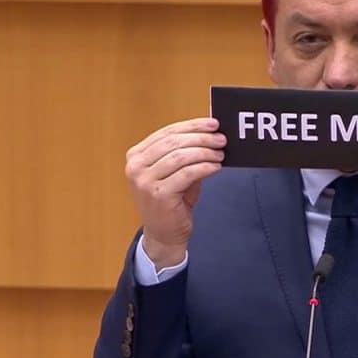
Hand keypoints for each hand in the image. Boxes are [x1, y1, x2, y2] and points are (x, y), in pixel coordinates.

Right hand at [125, 118, 226, 269]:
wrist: (164, 233)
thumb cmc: (171, 200)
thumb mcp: (175, 172)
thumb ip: (185, 152)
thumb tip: (210, 133)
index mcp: (136, 155)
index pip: (166, 132)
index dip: (192, 126)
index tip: (212, 123)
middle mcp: (136, 166)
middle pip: (174, 142)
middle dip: (201, 138)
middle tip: (221, 139)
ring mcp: (145, 181)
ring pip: (181, 156)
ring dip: (205, 152)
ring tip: (220, 153)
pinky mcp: (159, 194)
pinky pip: (187, 173)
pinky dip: (205, 167)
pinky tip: (216, 166)